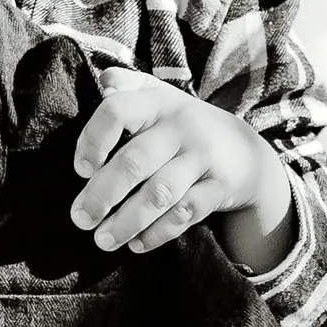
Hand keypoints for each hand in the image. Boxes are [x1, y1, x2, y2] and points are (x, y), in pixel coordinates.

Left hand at [67, 68, 292, 264]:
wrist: (246, 151)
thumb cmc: (184, 125)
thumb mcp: (160, 97)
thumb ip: (128, 86)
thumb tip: (103, 82)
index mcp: (158, 102)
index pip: (117, 111)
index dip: (93, 140)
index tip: (80, 170)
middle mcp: (182, 127)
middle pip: (135, 161)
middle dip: (103, 194)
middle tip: (80, 219)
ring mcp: (203, 158)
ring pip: (160, 194)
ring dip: (127, 221)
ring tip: (102, 240)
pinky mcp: (220, 187)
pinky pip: (186, 214)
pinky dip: (159, 232)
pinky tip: (136, 244)